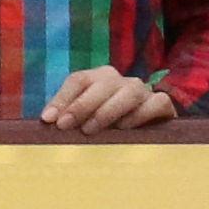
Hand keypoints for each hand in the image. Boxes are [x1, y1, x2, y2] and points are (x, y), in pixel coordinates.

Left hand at [41, 66, 176, 133]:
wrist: (151, 129)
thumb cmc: (110, 126)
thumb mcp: (86, 120)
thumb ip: (69, 118)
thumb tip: (47, 124)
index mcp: (99, 78)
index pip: (78, 80)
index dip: (61, 98)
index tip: (48, 119)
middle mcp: (120, 81)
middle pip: (101, 84)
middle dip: (80, 105)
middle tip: (65, 126)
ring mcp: (142, 91)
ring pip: (129, 92)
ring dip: (107, 111)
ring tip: (90, 129)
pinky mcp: (162, 104)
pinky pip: (155, 103)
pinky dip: (139, 115)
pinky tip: (124, 129)